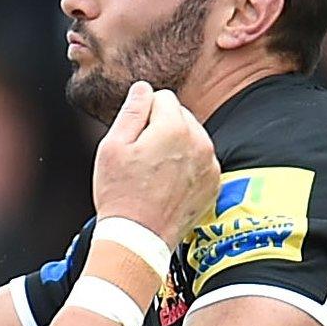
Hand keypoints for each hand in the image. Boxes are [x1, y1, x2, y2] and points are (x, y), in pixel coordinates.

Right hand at [90, 82, 219, 246]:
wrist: (138, 237)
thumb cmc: (120, 194)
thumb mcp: (112, 147)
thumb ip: (131, 111)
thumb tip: (143, 88)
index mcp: (173, 128)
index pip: (162, 97)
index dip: (143, 114)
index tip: (133, 137)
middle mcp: (199, 141)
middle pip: (180, 115)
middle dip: (162, 127)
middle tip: (142, 157)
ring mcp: (210, 164)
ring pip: (192, 138)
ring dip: (176, 146)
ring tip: (154, 172)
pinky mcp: (214, 182)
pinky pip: (201, 160)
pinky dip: (188, 167)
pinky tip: (168, 184)